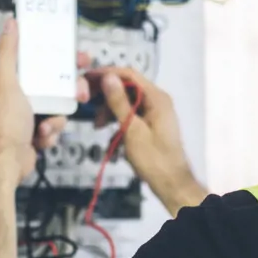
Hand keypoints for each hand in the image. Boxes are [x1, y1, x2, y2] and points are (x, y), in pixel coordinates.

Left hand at [0, 19, 89, 184]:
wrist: (9, 159)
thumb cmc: (6, 122)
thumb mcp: (7, 80)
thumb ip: (9, 51)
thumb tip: (10, 23)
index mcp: (18, 79)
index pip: (46, 61)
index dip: (65, 58)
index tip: (81, 59)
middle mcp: (25, 95)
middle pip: (60, 85)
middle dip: (72, 91)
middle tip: (82, 93)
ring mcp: (33, 114)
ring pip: (61, 108)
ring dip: (57, 118)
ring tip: (46, 125)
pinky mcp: (39, 132)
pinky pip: (57, 127)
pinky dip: (51, 133)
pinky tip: (40, 137)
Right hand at [88, 66, 206, 214]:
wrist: (171, 183)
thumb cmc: (152, 158)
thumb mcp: (131, 129)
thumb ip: (119, 102)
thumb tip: (108, 77)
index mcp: (156, 98)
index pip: (129, 74)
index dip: (107, 74)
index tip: (86, 79)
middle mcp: (158, 100)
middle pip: (128, 87)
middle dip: (107, 94)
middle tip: (87, 102)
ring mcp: (156, 111)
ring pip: (128, 101)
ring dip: (111, 110)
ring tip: (97, 125)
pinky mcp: (152, 123)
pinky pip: (133, 114)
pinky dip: (119, 120)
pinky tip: (110, 134)